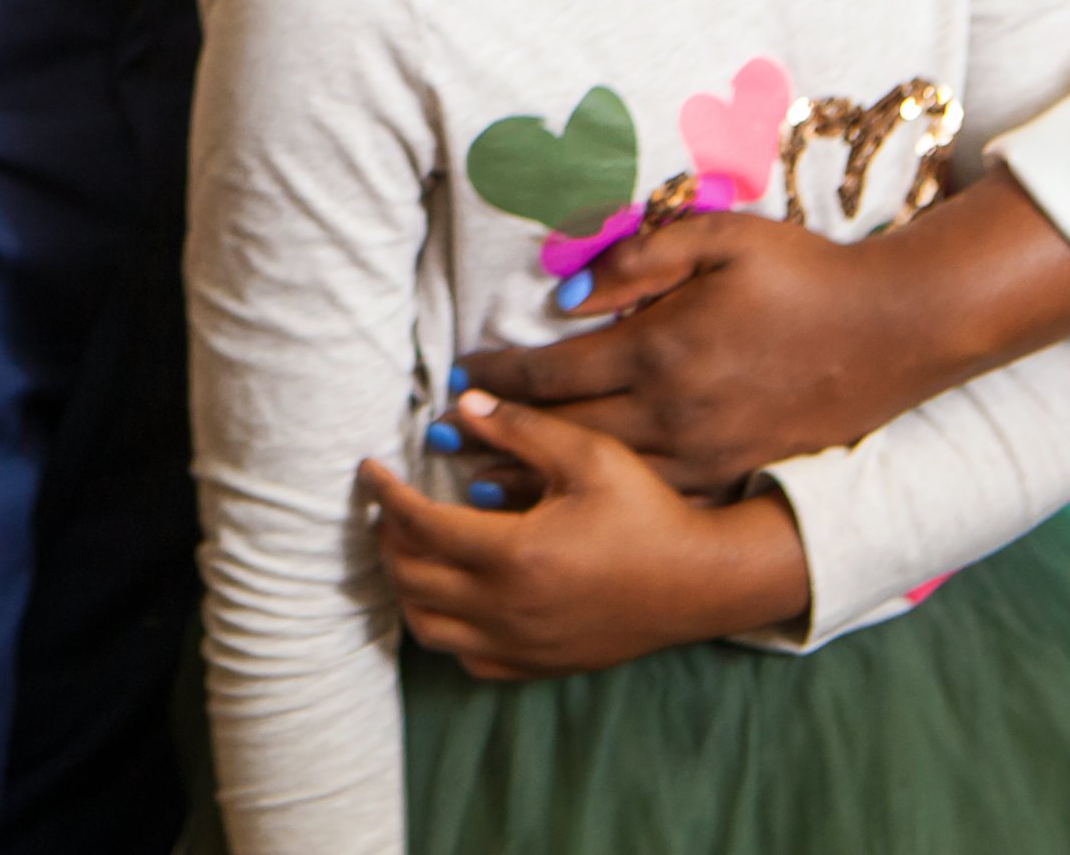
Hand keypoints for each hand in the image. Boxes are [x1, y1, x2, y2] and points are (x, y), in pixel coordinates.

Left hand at [366, 389, 807, 680]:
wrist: (702, 582)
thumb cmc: (648, 513)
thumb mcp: (589, 454)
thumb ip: (520, 428)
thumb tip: (461, 404)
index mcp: (513, 553)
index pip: (418, 524)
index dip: (383, 493)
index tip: (368, 467)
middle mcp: (507, 609)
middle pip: (410, 578)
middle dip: (387, 536)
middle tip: (388, 503)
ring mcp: (520, 645)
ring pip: (428, 627)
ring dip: (406, 585)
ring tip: (410, 545)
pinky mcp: (537, 665)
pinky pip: (465, 657)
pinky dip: (444, 627)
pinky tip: (454, 593)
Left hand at [455, 178, 1069, 494]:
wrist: (895, 331)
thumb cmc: (803, 272)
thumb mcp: (718, 238)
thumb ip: (634, 260)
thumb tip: (563, 292)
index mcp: (660, 349)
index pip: (553, 372)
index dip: (496, 379)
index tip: (456, 378)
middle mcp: (675, 412)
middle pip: (564, 435)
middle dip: (498, 439)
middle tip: (445, 438)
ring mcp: (706, 453)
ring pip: (602, 478)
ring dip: (539, 482)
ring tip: (483, 486)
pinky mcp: (736, 473)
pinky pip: (654, 496)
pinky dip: (603, 503)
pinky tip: (572, 506)